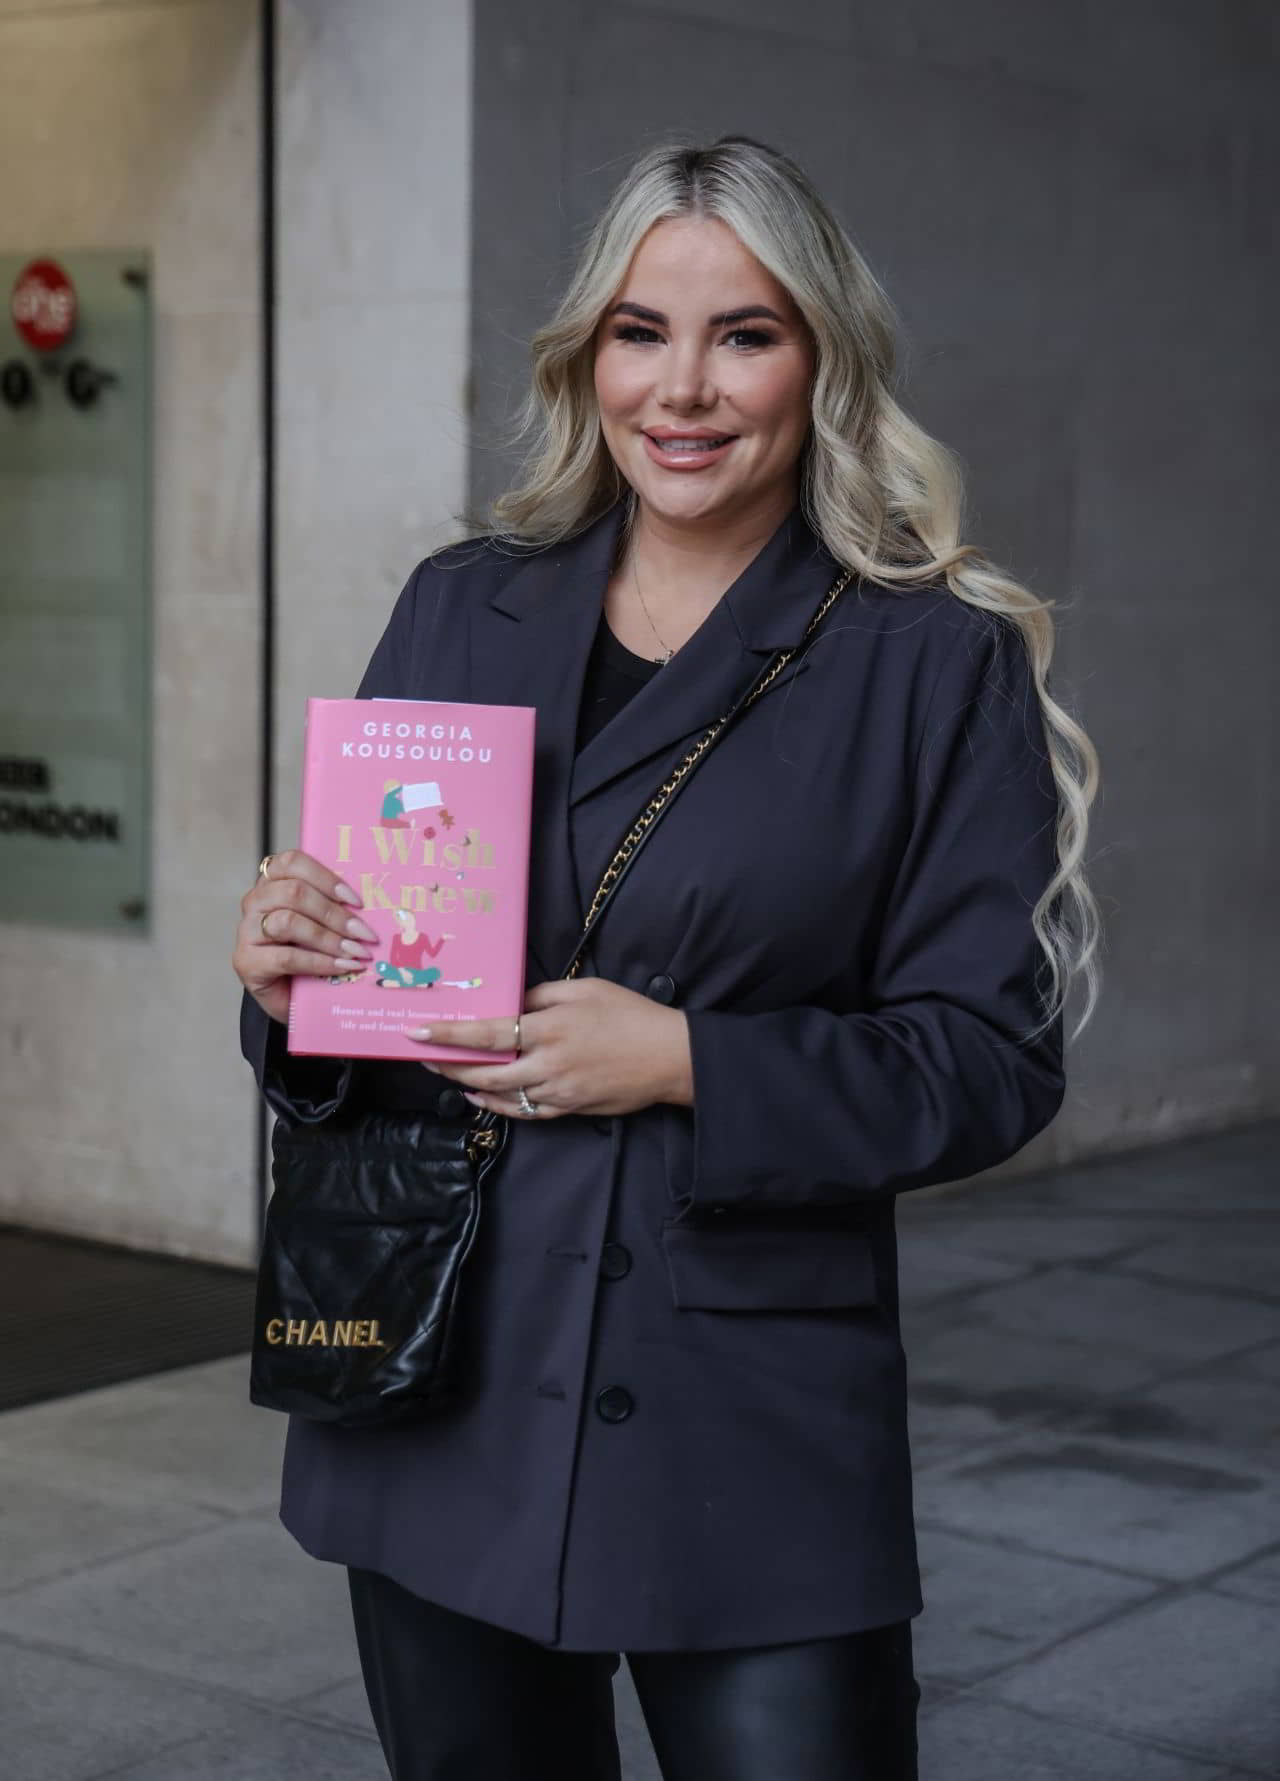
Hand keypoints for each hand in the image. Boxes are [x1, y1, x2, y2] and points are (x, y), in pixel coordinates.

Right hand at [232, 849, 379, 1025]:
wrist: (286, 995)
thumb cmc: (307, 952)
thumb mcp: (321, 923)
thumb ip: (333, 906)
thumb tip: (373, 904)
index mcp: (273, 881)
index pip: (293, 863)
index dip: (327, 878)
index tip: (357, 901)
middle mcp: (255, 901)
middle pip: (294, 892)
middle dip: (335, 914)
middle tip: (365, 933)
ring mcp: (246, 931)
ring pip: (288, 922)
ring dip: (329, 938)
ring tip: (356, 952)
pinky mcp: (247, 961)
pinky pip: (286, 957)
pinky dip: (320, 962)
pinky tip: (342, 967)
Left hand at [407, 977, 692, 1120]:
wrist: (670, 1057)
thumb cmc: (630, 1015)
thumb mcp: (585, 989)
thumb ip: (542, 994)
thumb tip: (510, 1001)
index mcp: (550, 1027)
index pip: (487, 1033)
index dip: (448, 1035)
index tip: (417, 1033)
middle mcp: (548, 1063)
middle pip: (483, 1070)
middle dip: (447, 1064)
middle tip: (423, 1056)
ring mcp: (557, 1091)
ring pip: (499, 1095)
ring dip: (467, 1084)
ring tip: (446, 1073)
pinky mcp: (569, 1109)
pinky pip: (524, 1112)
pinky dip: (496, 1106)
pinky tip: (480, 1096)